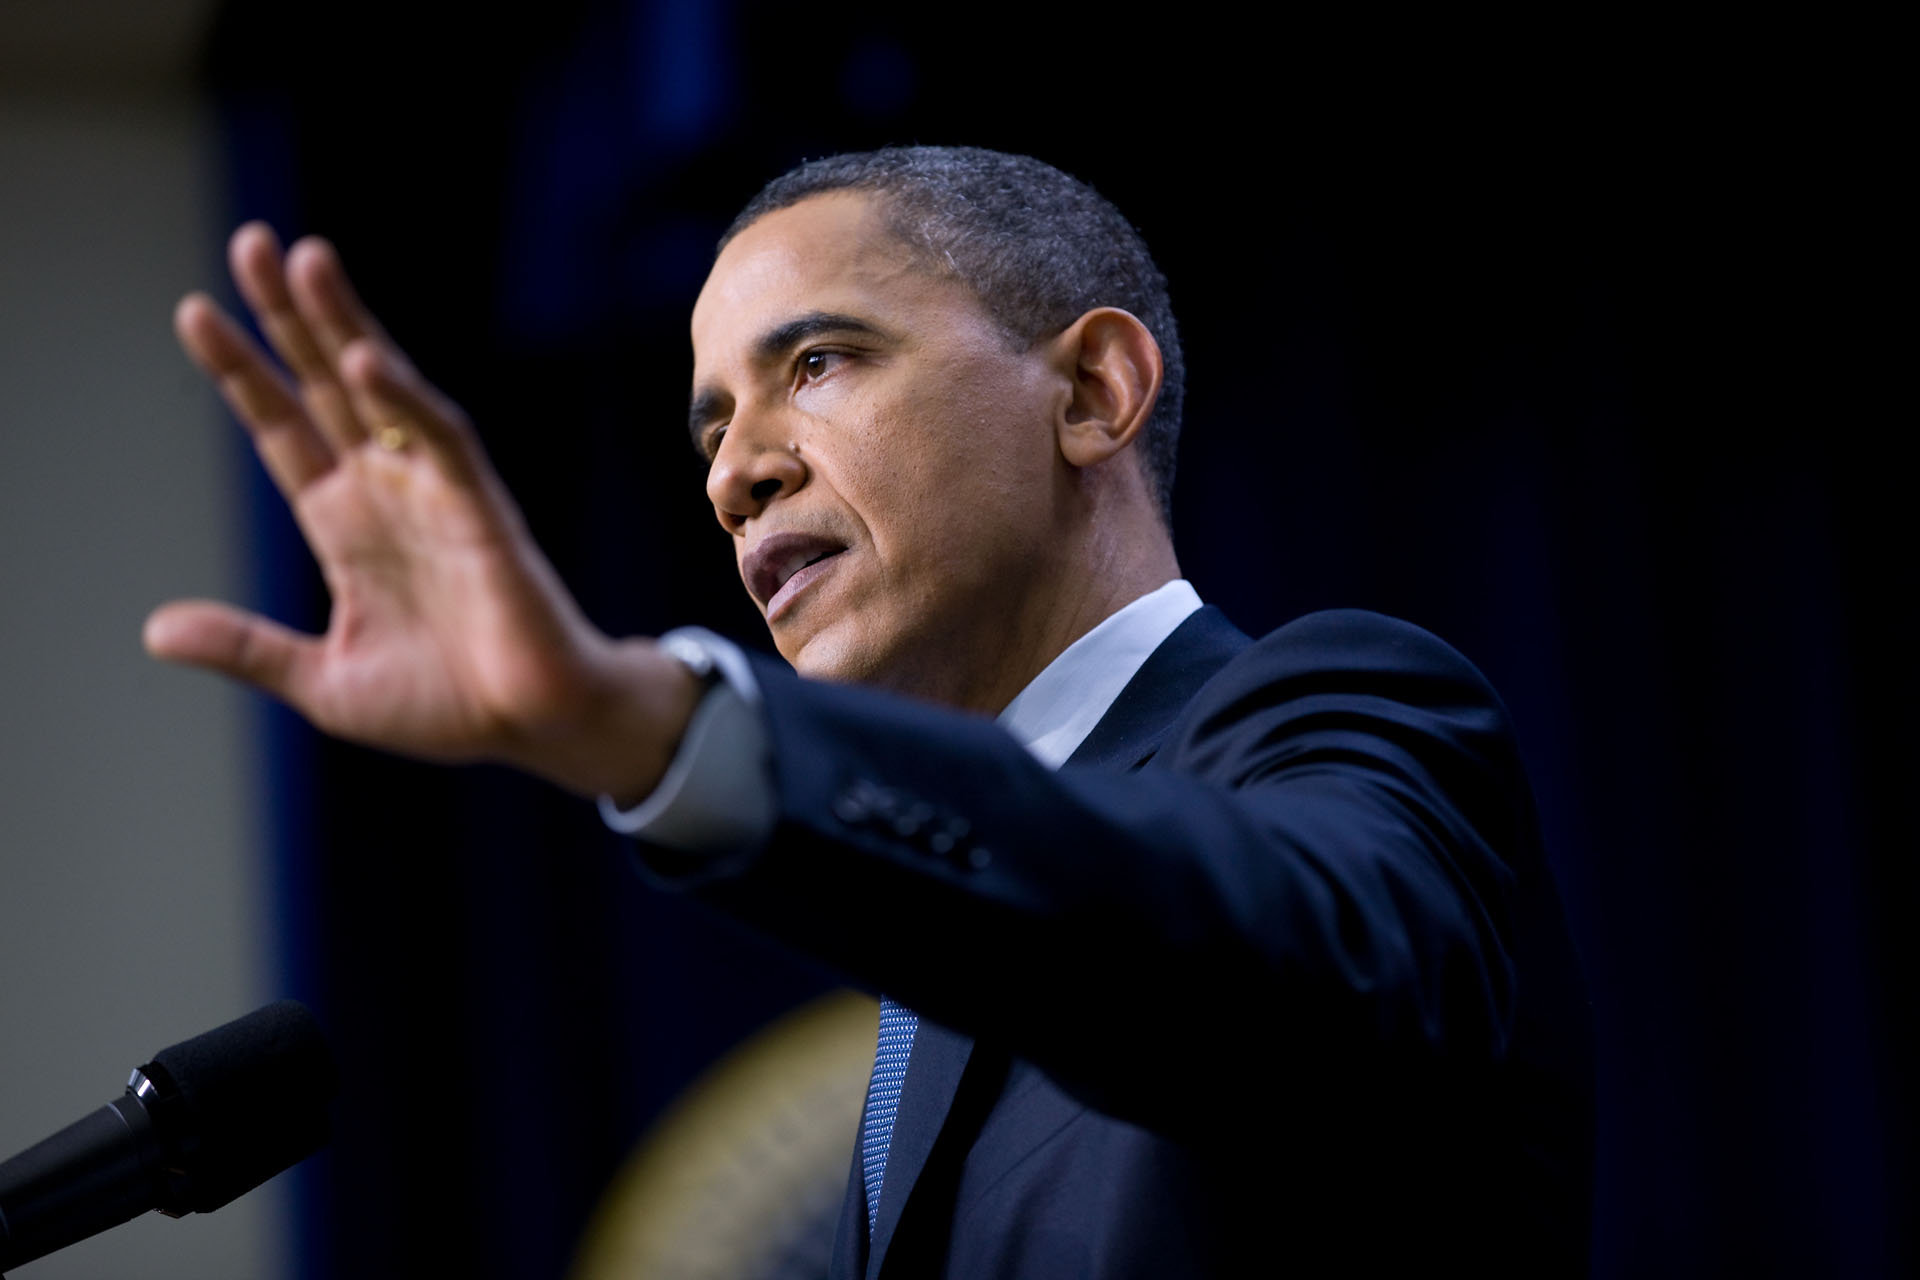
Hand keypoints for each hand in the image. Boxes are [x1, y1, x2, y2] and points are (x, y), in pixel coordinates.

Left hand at [147, 224, 697, 799]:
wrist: (534, 727)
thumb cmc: (448, 706)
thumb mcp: (324, 682)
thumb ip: (248, 647)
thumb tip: (155, 631)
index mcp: (346, 525)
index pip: (283, 429)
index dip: (240, 372)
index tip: (195, 311)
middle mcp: (386, 492)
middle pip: (324, 384)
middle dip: (286, 315)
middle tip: (249, 241)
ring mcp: (433, 491)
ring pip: (382, 388)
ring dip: (342, 324)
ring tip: (304, 257)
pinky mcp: (482, 507)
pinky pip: (441, 439)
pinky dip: (403, 398)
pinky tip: (362, 358)